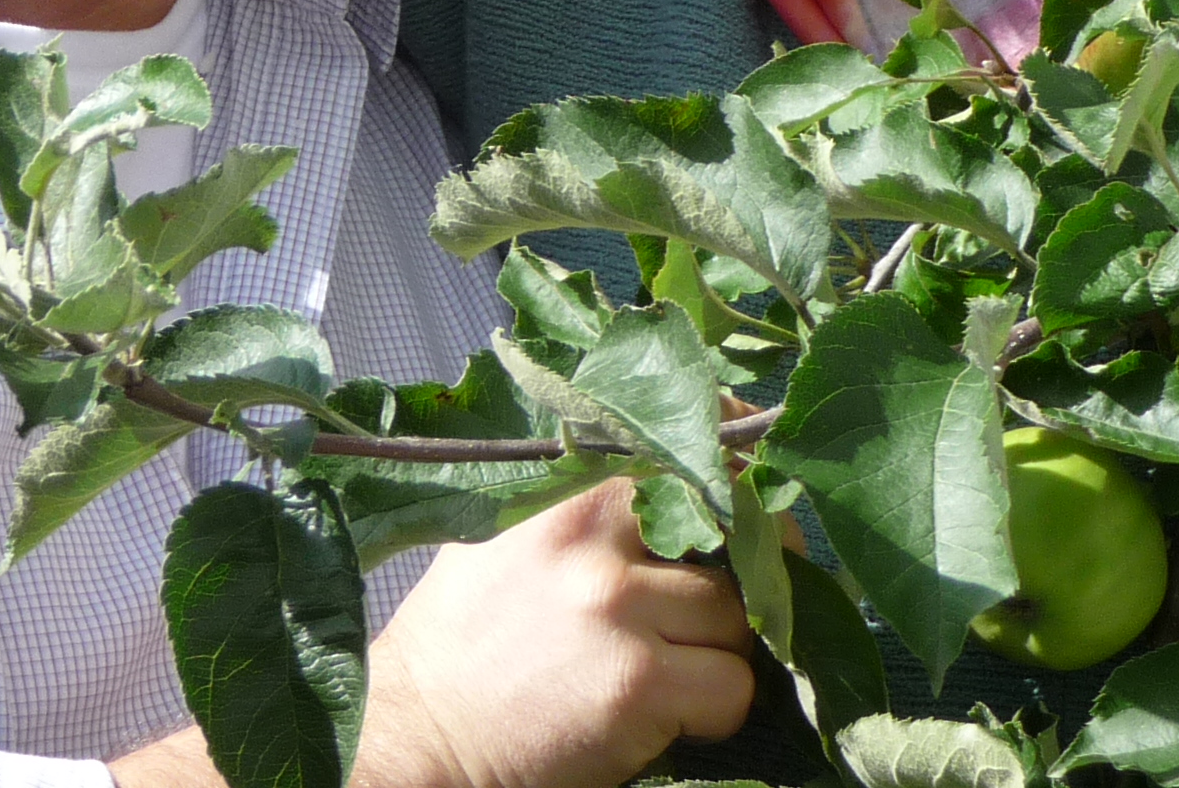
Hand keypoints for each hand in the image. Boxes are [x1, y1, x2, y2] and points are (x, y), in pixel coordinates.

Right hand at [358, 479, 754, 787]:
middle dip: (744, 577)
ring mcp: (618, 606)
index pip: (689, 447)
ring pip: (739, 619)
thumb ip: (586, 500)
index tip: (759, 491)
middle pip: (733, 538)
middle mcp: (595, 534)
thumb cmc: (466, 638)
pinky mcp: (637, 683)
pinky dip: (714, 710)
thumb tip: (689, 478)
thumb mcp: (509, 532)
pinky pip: (732, 688)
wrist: (419, 731)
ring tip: (665, 670)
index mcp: (569, 487)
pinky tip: (663, 716)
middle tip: (720, 609)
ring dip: (718, 653)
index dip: (740, 470)